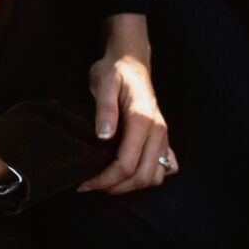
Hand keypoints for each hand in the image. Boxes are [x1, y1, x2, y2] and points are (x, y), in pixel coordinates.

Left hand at [79, 15, 177, 194]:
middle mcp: (158, 130)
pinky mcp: (163, 138)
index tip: (84, 183)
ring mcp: (163, 135)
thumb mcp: (103, 82)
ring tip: (106, 183)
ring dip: (131, 186)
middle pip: (142, 176)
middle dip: (116, 187)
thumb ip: (105, 109)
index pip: (127, 164)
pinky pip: (164, 168)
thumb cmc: (114, 71)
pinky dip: (147, 177)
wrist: (132, 61)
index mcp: (142, 119)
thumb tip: (104, 137)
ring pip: (154, 177)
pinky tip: (128, 174)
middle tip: (90, 186)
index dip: (105, 179)